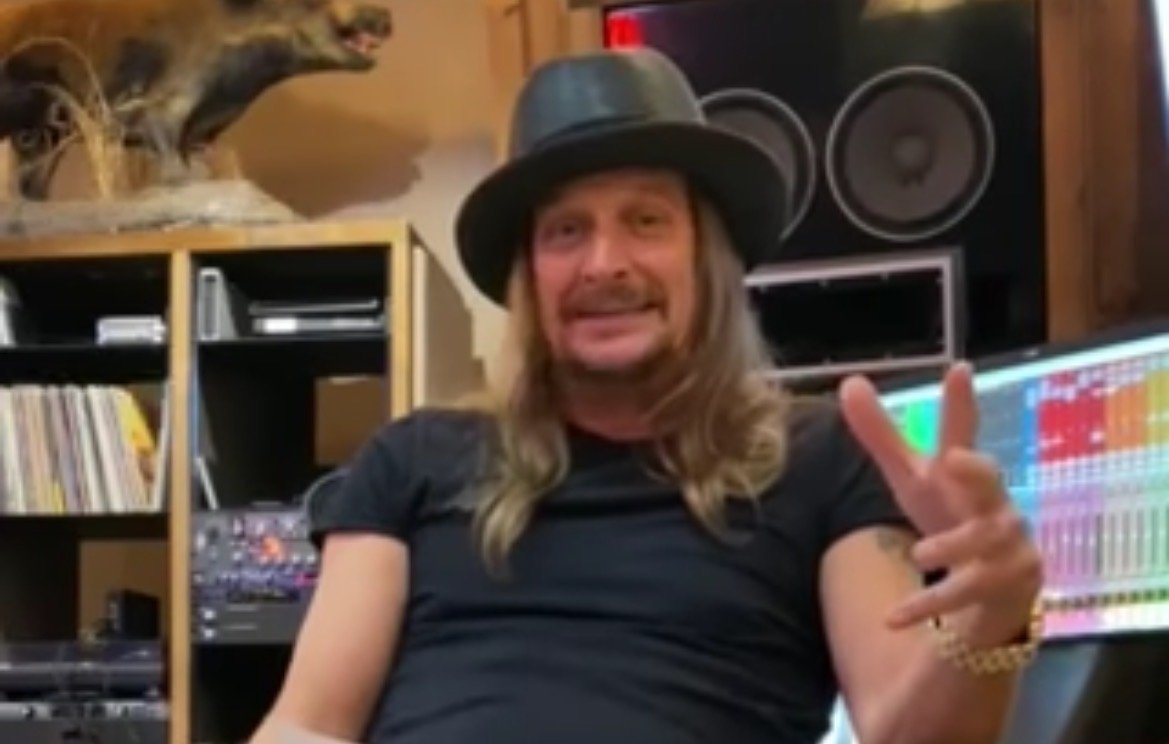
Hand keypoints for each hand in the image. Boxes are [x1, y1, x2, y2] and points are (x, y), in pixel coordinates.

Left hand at [838, 362, 1043, 632]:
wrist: (991, 589)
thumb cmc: (950, 515)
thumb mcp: (910, 477)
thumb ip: (881, 435)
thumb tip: (850, 380)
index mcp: (963, 474)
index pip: (961, 431)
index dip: (960, 403)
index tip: (958, 369)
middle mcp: (992, 502)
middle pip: (991, 481)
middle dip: (977, 471)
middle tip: (956, 458)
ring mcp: (1006, 544)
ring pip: (985, 542)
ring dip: (952, 546)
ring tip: (919, 553)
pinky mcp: (1007, 586)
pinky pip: (966, 595)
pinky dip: (928, 605)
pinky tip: (892, 616)